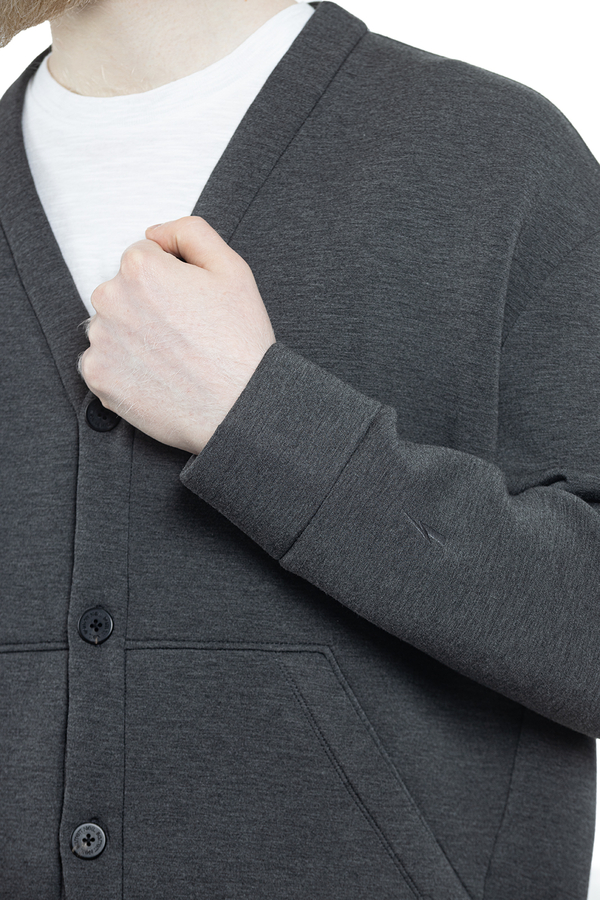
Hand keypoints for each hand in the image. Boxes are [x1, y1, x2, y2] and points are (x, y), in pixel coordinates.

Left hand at [78, 216, 275, 454]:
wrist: (240, 408)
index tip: (191, 306)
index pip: (143, 258)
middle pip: (122, 291)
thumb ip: (190, 232)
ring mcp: (100, 341)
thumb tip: (155, 234)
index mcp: (139, 269)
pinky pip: (103, 362)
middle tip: (185, 334)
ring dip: (134, 337)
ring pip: (112, 327)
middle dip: (147, 306)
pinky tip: (157, 377)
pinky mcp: (97, 377)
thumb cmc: (240, 341)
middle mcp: (110, 300)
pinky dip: (124, 369)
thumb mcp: (233, 268)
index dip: (172, 280)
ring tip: (172, 358)